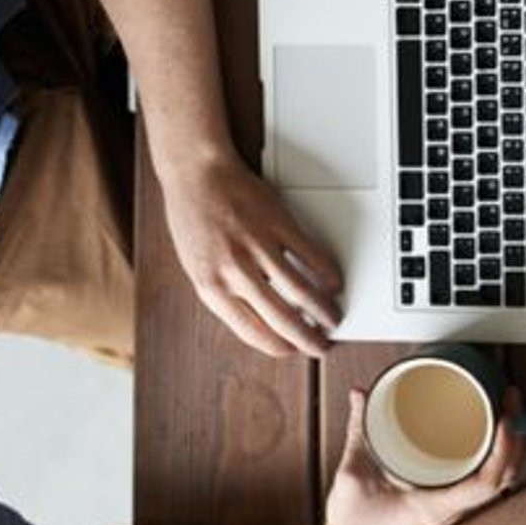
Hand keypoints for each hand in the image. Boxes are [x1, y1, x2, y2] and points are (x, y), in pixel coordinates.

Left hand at [158, 147, 344, 356]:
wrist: (197, 174)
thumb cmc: (192, 217)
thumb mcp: (196, 266)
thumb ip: (223, 292)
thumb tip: (255, 315)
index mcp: (212, 288)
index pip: (252, 332)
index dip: (277, 347)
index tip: (290, 350)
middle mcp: (236, 271)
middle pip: (282, 318)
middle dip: (307, 339)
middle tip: (321, 346)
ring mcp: (259, 246)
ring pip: (301, 291)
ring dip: (322, 311)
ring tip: (333, 319)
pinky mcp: (277, 223)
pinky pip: (309, 254)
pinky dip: (326, 272)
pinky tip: (332, 281)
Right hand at [319, 386, 522, 524]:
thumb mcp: (352, 476)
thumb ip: (358, 430)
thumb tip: (359, 395)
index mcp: (431, 508)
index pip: (484, 485)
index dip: (502, 450)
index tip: (504, 418)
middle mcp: (448, 511)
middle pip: (501, 478)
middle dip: (514, 438)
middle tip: (510, 398)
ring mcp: (450, 512)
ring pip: (496, 482)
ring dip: (508, 448)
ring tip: (506, 409)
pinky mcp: (445, 507)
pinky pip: (481, 483)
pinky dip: (493, 458)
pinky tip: (489, 437)